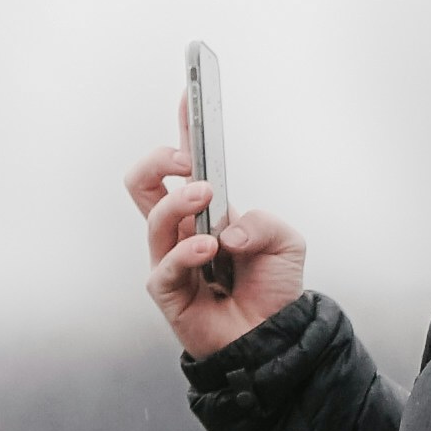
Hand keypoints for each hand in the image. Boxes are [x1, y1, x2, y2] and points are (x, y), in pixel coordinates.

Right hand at [127, 122, 306, 358]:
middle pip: (144, 181)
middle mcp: (181, 230)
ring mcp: (170, 258)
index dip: (184, 126)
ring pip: (153, 214)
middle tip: (189, 162)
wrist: (276, 339)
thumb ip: (263, 221)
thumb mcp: (286, 242)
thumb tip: (226, 227)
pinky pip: (165, 265)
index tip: (190, 91)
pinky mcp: (168, 291)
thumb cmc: (273, 289)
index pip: (184, 163)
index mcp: (206, 210)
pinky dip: (187, 251)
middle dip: (161, 159)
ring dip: (179, 200)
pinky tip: (210, 247)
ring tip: (206, 198)